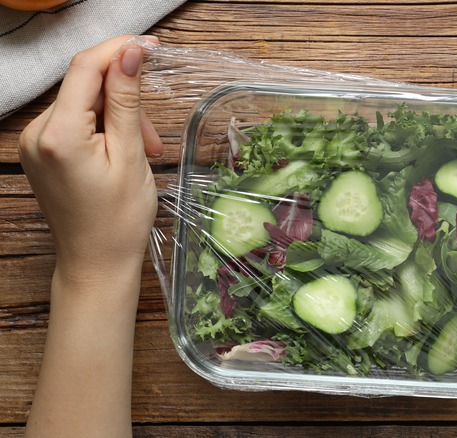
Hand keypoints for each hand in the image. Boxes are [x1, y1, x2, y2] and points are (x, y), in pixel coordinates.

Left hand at [19, 35, 161, 277]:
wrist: (97, 262)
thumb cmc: (119, 220)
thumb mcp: (132, 156)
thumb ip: (128, 100)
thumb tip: (131, 53)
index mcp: (59, 134)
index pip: (85, 68)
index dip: (118, 50)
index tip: (151, 46)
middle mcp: (36, 133)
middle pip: (85, 86)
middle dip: (125, 98)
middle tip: (155, 134)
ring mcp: (34, 142)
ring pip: (83, 103)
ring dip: (119, 116)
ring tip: (144, 151)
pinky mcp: (41, 150)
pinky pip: (75, 121)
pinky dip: (103, 128)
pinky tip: (123, 152)